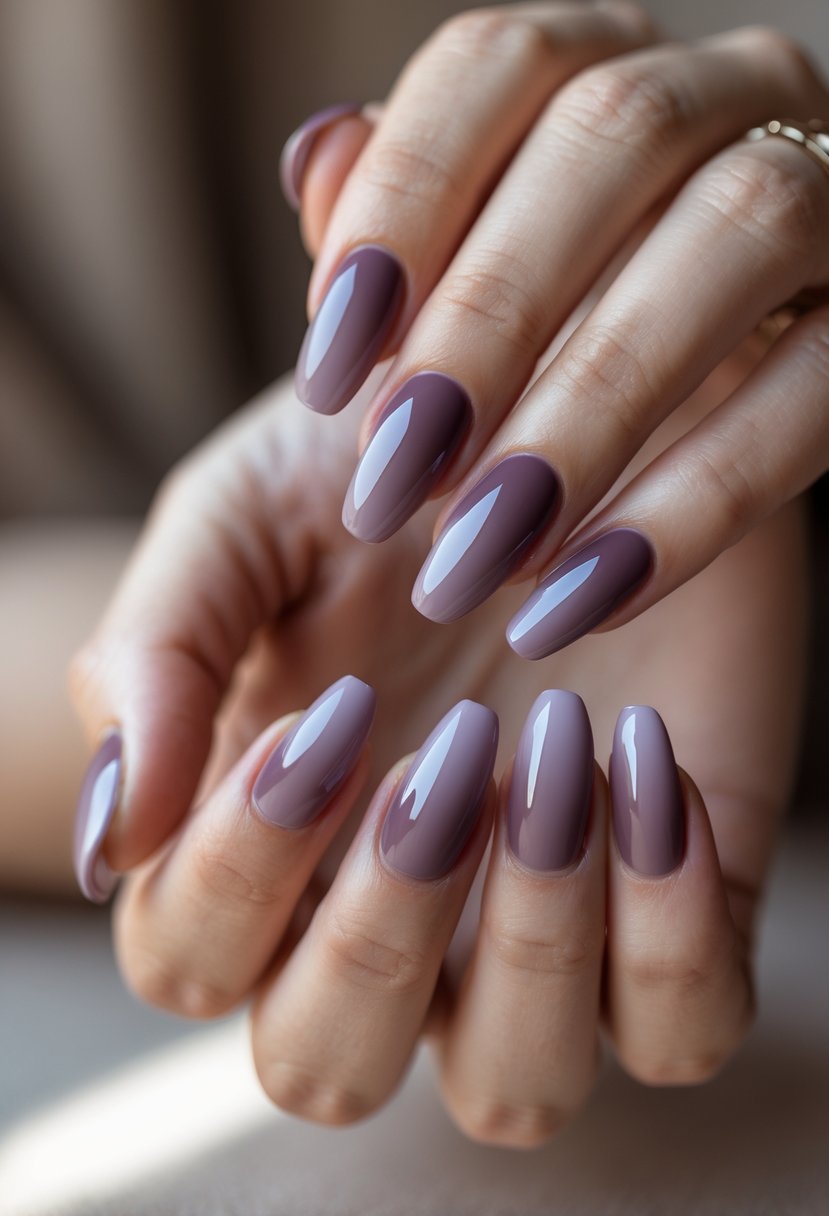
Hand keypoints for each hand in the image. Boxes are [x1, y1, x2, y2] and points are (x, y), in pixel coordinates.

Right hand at [69, 361, 808, 1143]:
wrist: (572, 407)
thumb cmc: (386, 467)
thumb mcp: (242, 520)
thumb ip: (156, 658)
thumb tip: (112, 831)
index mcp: (265, 839)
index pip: (191, 958)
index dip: (238, 870)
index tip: (326, 717)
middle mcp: (390, 912)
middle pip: (323, 1064)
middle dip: (374, 934)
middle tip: (444, 763)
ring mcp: (535, 924)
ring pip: (509, 1085)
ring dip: (527, 950)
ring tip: (552, 762)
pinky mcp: (676, 906)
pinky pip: (679, 1031)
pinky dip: (667, 935)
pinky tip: (653, 772)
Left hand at [284, 1, 828, 654]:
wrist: (617, 503)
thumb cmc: (487, 396)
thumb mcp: (414, 320)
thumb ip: (374, 235)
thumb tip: (322, 157)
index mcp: (583, 75)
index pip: (495, 66)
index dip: (404, 200)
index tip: (334, 360)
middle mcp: (714, 101)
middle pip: (611, 134)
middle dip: (490, 313)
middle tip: (396, 475)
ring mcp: (820, 203)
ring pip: (739, 230)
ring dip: (595, 400)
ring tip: (483, 548)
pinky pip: (816, 394)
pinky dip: (695, 501)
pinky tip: (584, 594)